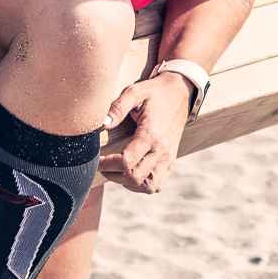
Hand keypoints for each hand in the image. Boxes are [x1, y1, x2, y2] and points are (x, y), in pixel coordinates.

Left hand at [100, 72, 192, 194]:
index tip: (97, 157)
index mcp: (151, 134)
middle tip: (103, 164)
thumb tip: (103, 124)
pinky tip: (131, 171)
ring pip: (148, 186)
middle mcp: (162, 150)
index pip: (127, 162)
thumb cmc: (155, 92)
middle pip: (135, 178)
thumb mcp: (135, 92)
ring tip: (116, 169)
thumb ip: (118, 107)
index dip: (107, 164)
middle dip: (114, 174)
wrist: (181, 92)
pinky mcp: (171, 161)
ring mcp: (168, 158)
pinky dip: (141, 183)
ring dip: (128, 183)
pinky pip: (156, 184)